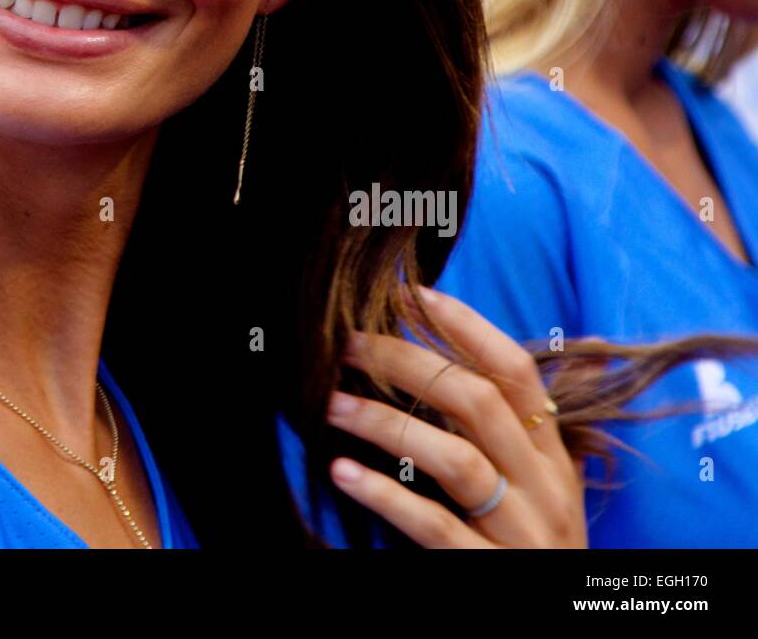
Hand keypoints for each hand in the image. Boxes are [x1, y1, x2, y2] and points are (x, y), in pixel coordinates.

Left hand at [327, 286, 586, 546]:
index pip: (516, 373)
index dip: (466, 326)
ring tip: (333, 404)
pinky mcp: (494, 572)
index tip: (413, 293)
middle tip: (349, 344)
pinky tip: (344, 472)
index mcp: (551, 457)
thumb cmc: (530, 547)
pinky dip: (386, 496)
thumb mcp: (535, 488)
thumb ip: (505, 434)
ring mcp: (522, 532)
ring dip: (387, 424)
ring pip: (456, 460)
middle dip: (408, 363)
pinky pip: (437, 527)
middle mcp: (544, 488)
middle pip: (477, 403)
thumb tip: (457, 364)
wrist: (565, 621)